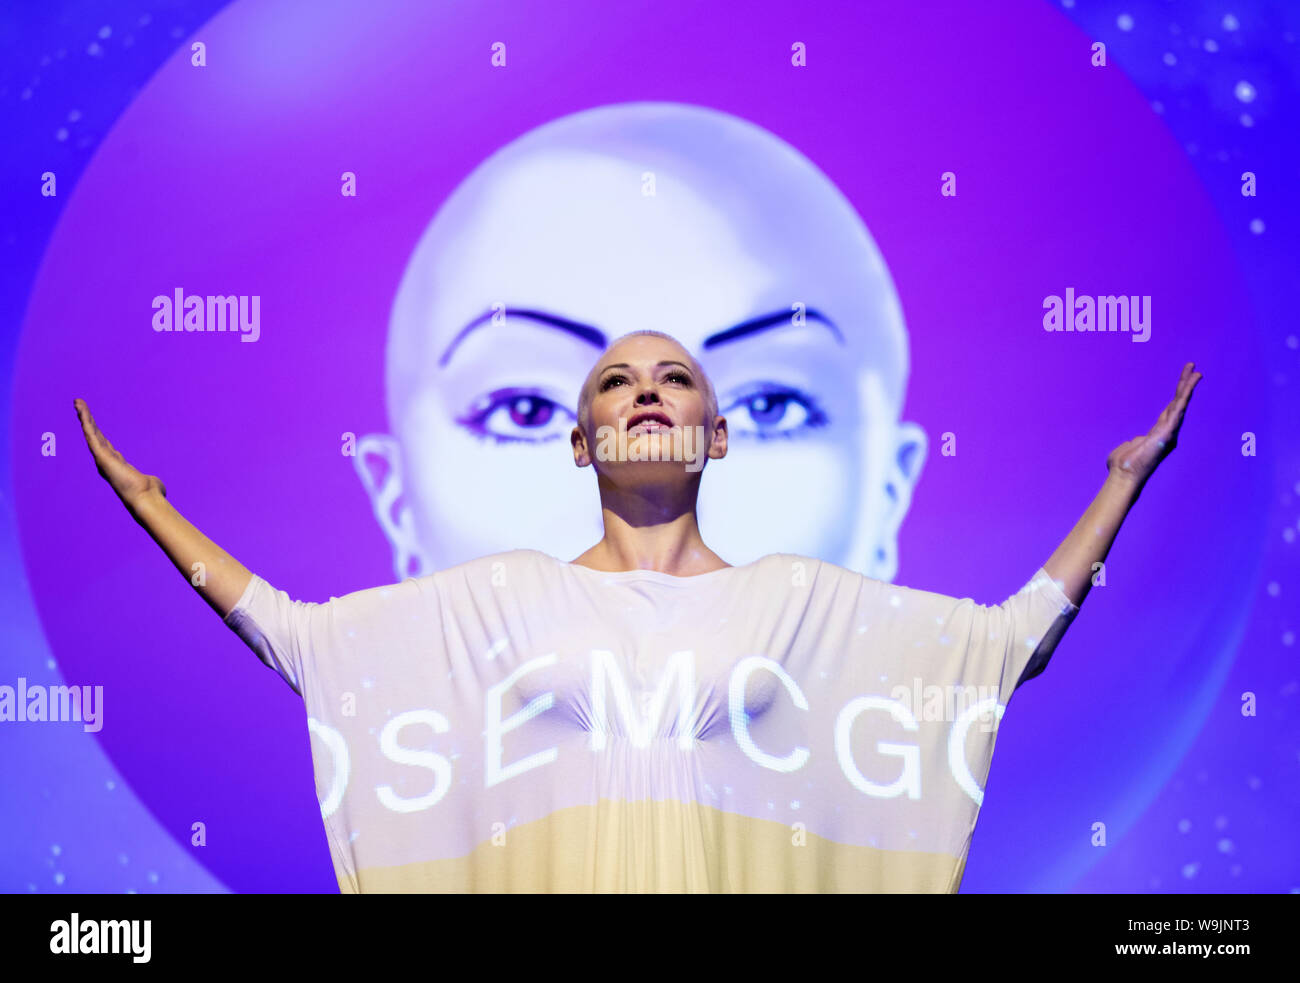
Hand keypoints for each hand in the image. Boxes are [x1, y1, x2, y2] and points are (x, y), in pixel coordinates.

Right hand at [74, 398, 166, 509]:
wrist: (145, 498)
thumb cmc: (150, 494)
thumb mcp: (151, 483)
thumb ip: (152, 482)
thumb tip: (157, 486)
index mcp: (116, 465)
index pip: (105, 445)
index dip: (98, 434)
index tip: (93, 424)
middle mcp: (105, 461)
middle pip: (95, 435)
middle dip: (87, 420)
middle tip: (80, 406)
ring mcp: (101, 458)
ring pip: (90, 432)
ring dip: (83, 416)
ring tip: (77, 402)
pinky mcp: (101, 456)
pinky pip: (91, 434)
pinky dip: (85, 421)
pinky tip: (81, 409)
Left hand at [1106, 362, 1202, 489]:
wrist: (1124, 475)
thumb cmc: (1123, 465)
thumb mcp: (1127, 448)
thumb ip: (1132, 443)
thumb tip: (1132, 443)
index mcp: (1158, 432)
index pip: (1170, 409)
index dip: (1177, 396)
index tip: (1183, 382)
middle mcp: (1167, 431)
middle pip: (1178, 402)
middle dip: (1185, 385)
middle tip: (1192, 368)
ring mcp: (1169, 431)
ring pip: (1181, 404)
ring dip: (1188, 387)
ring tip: (1195, 372)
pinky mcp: (1168, 432)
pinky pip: (1178, 410)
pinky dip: (1185, 396)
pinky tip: (1190, 384)